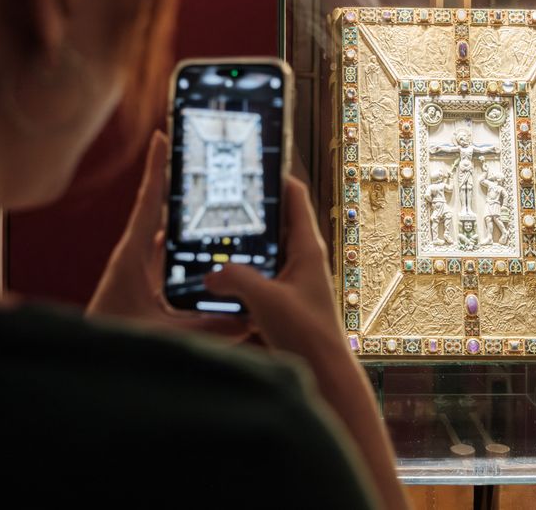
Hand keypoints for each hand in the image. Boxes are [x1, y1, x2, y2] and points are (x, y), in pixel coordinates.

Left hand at [87, 130, 249, 340]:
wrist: (87, 364)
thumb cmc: (115, 344)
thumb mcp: (166, 336)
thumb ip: (208, 329)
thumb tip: (250, 320)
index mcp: (131, 256)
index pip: (146, 203)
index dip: (156, 169)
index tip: (162, 136)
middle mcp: (134, 256)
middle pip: (161, 211)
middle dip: (182, 188)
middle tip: (207, 163)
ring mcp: (138, 269)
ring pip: (167, 235)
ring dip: (188, 220)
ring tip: (219, 202)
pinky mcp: (143, 284)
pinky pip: (169, 258)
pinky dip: (187, 250)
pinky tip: (212, 252)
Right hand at [203, 175, 341, 357]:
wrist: (326, 372)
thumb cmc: (309, 334)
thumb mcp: (267, 300)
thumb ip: (237, 280)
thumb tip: (210, 273)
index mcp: (307, 247)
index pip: (294, 196)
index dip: (275, 176)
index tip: (250, 163)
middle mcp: (302, 258)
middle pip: (275, 220)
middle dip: (250, 209)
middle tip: (220, 197)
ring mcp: (292, 278)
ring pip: (265, 248)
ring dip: (243, 242)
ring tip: (210, 232)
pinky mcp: (282, 298)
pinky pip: (258, 274)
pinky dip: (240, 270)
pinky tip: (215, 276)